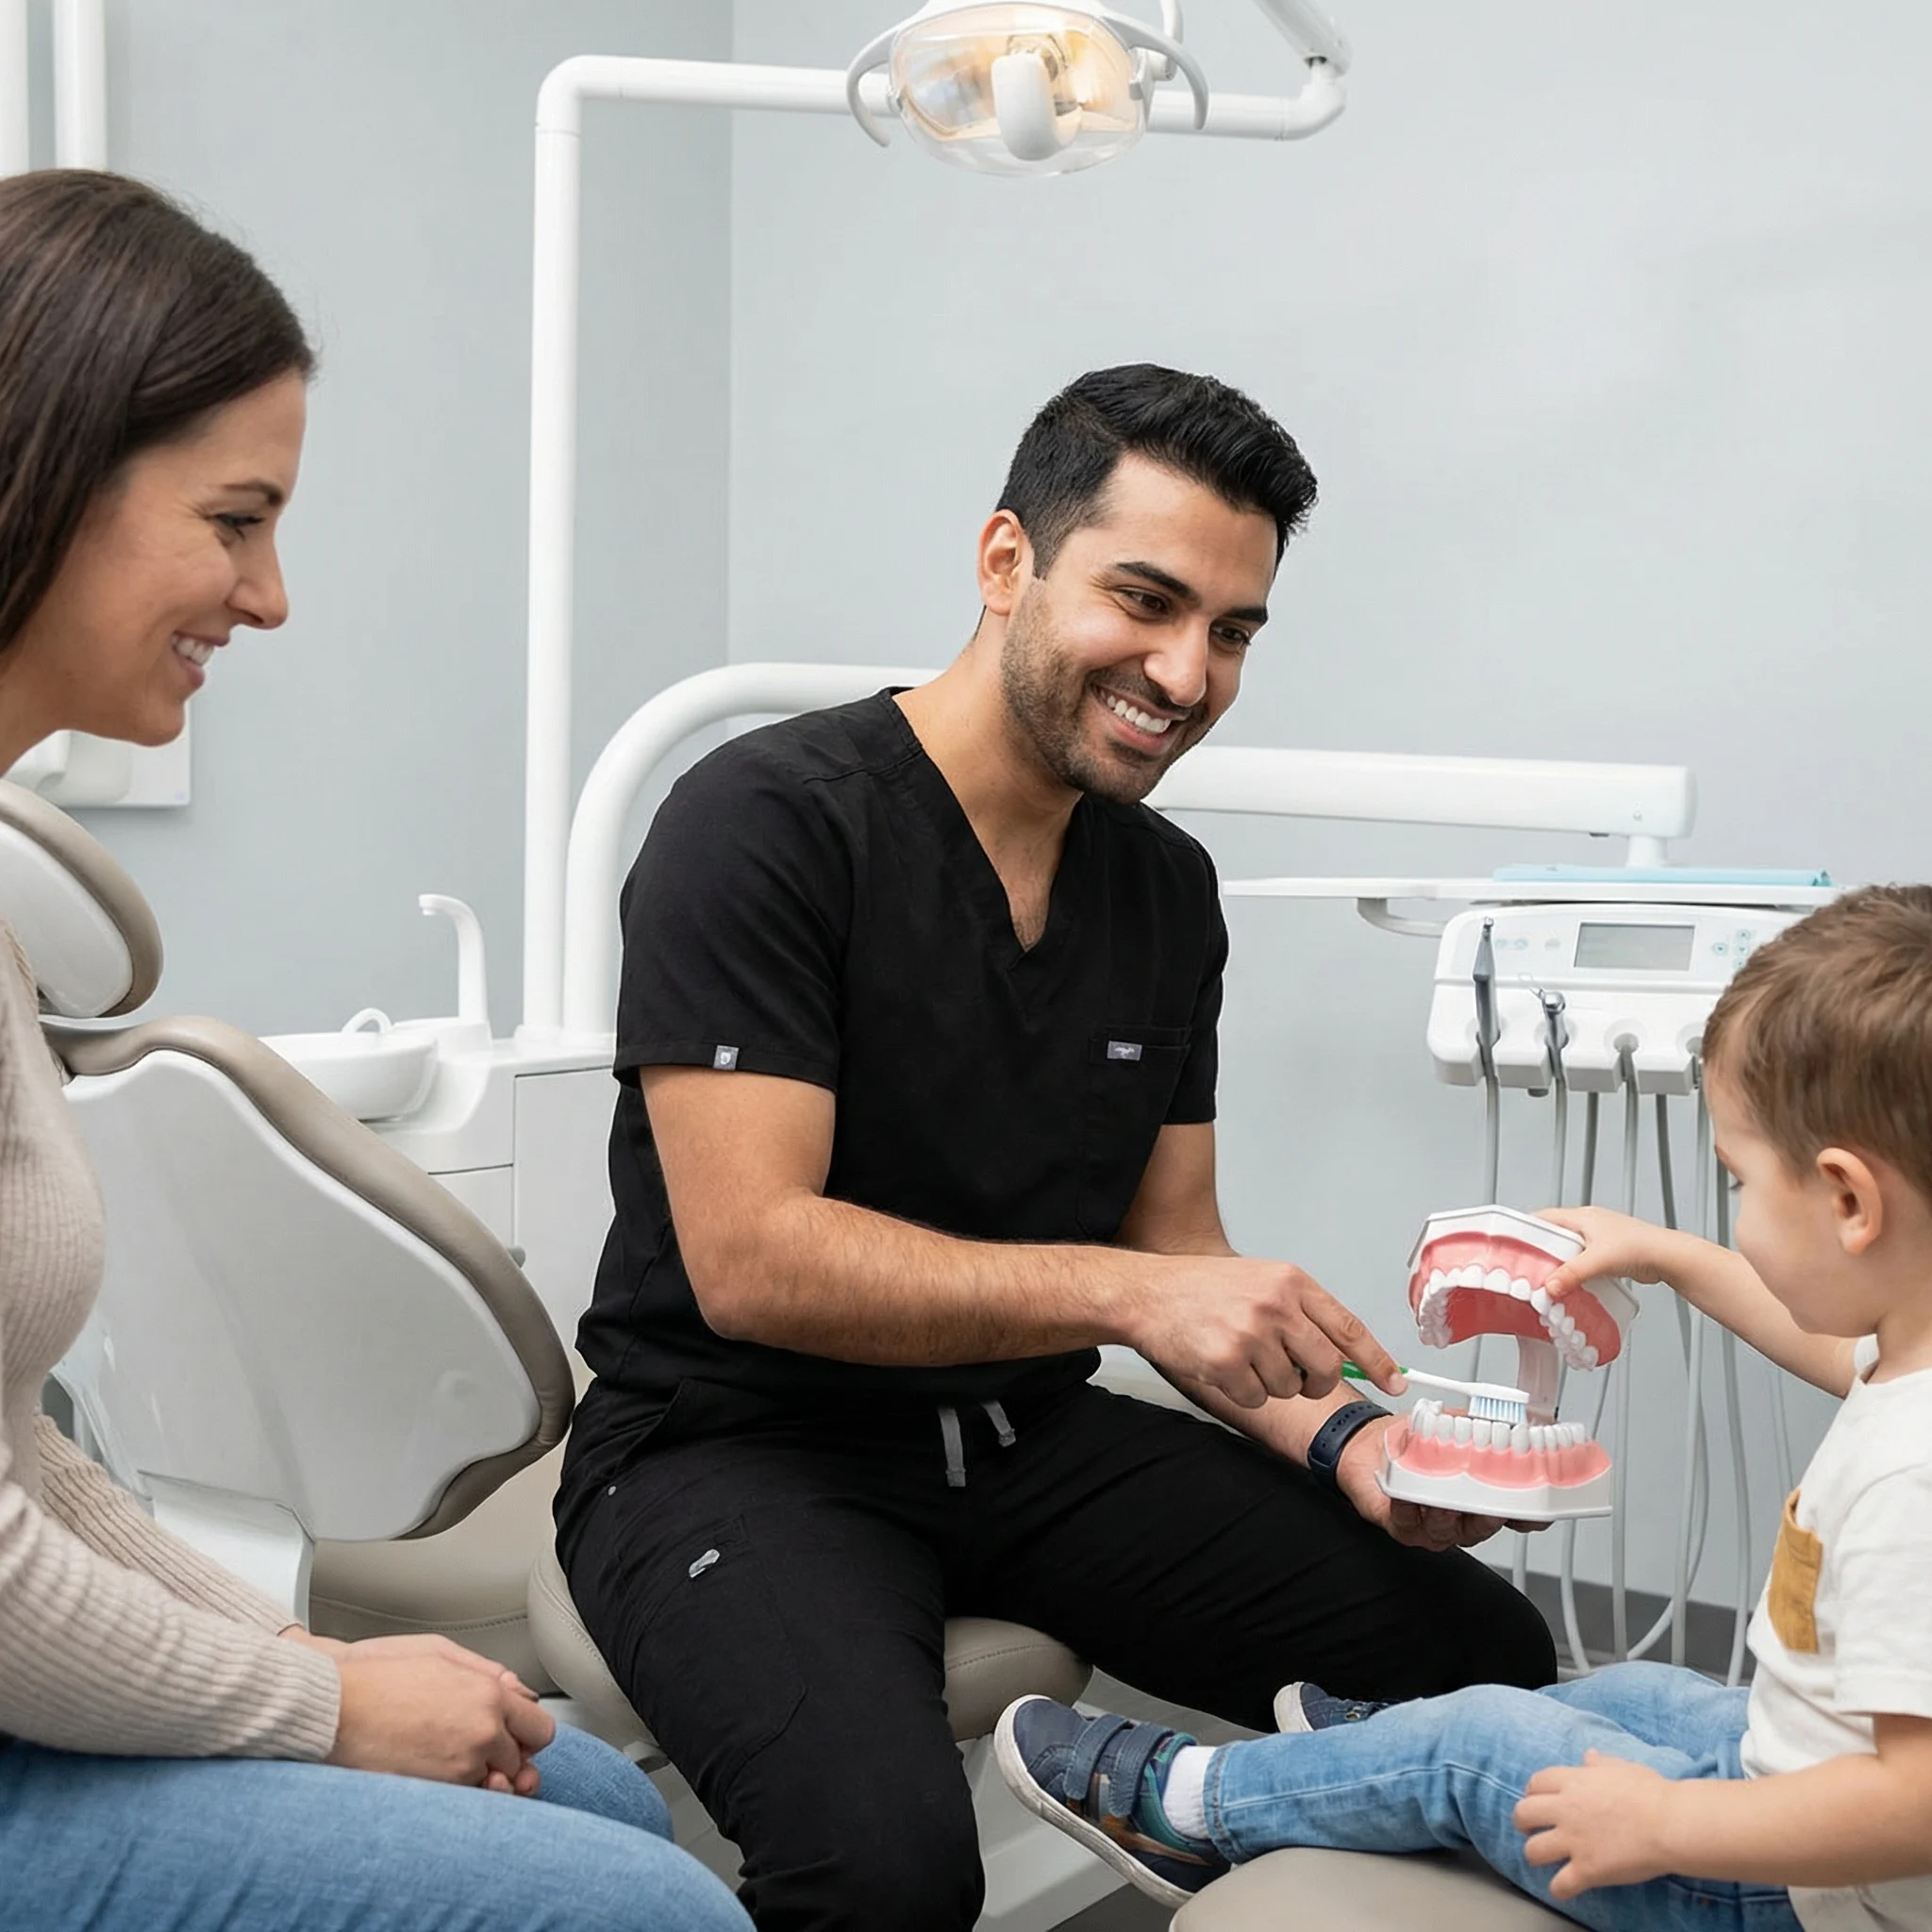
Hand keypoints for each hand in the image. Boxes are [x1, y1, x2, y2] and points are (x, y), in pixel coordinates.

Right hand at [325, 1652, 554, 1793]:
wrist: (335, 1708)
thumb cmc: (382, 1676)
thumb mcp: (442, 1655)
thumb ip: (488, 1674)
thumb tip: (518, 1692)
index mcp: (489, 1696)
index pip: (539, 1728)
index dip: (526, 1732)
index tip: (513, 1731)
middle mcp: (482, 1733)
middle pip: (519, 1761)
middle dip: (503, 1755)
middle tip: (474, 1743)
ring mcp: (460, 1767)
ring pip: (492, 1785)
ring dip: (480, 1775)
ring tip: (450, 1757)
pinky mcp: (434, 1792)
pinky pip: (463, 1801)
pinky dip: (456, 1790)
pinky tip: (435, 1771)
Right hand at [1132, 1255, 1401, 1408]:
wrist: (1148, 1293)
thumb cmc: (1204, 1288)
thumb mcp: (1262, 1281)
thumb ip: (1303, 1312)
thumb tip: (1344, 1354)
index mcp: (1291, 1281)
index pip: (1349, 1327)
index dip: (1377, 1360)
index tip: (1395, 1382)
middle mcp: (1275, 1305)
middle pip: (1325, 1366)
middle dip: (1316, 1381)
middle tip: (1296, 1375)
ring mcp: (1250, 1334)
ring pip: (1290, 1388)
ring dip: (1270, 1383)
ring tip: (1241, 1355)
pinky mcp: (1226, 1362)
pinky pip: (1257, 1398)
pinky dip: (1243, 1391)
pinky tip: (1223, 1365)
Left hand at [1332, 1418, 1544, 1551]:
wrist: (1369, 1443)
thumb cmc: (1414, 1440)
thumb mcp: (1457, 1423)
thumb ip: (1487, 1426)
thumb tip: (1518, 1423)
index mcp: (1482, 1497)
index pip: (1518, 1515)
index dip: (1531, 1512)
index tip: (1537, 1499)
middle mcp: (1462, 1518)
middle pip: (1485, 1525)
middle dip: (1488, 1511)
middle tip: (1490, 1493)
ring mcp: (1433, 1526)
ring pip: (1447, 1528)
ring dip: (1446, 1509)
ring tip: (1444, 1491)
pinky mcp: (1402, 1527)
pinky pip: (1407, 1522)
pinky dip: (1408, 1507)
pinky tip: (1407, 1493)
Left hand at [1515, 1750, 1676, 1896]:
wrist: (1669, 1824)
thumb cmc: (1652, 1793)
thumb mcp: (1623, 1768)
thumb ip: (1601, 1763)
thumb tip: (1589, 1756)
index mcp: (1573, 1782)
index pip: (1536, 1783)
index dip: (1533, 1792)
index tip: (1538, 1800)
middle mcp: (1566, 1810)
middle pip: (1523, 1813)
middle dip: (1523, 1822)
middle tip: (1531, 1829)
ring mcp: (1574, 1841)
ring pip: (1533, 1850)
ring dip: (1536, 1854)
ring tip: (1545, 1858)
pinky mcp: (1587, 1869)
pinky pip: (1560, 1885)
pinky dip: (1559, 1889)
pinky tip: (1564, 1888)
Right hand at [1538, 1207, 1680, 1301]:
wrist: (1668, 1257)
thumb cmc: (1640, 1246)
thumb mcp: (1598, 1260)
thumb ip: (1571, 1274)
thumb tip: (1549, 1287)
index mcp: (1582, 1217)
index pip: (1544, 1218)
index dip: (1526, 1229)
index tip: (1512, 1244)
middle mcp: (1589, 1225)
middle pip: (1554, 1236)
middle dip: (1541, 1251)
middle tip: (1528, 1268)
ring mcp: (1599, 1239)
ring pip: (1569, 1250)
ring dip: (1559, 1264)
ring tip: (1548, 1279)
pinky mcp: (1609, 1254)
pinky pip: (1582, 1262)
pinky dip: (1575, 1272)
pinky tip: (1573, 1285)